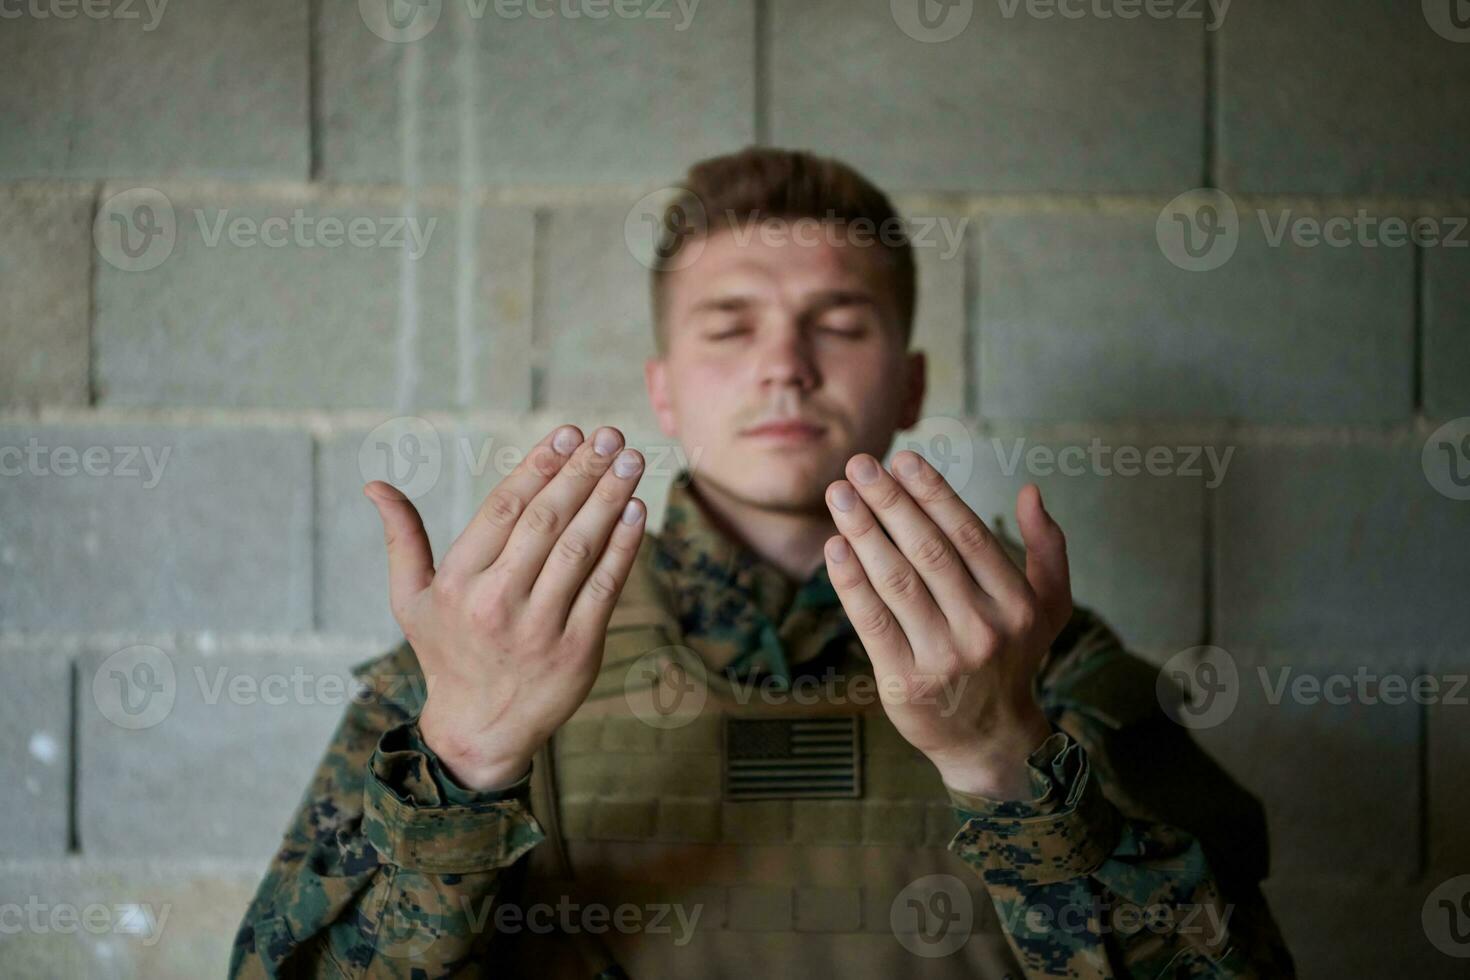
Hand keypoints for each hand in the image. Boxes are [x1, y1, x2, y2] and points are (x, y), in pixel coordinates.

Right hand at [364, 425, 646, 790]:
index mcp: (457, 582)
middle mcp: (496, 601)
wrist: (479, 730)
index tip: (568, 433)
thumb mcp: (410, 600)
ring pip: (579, 549)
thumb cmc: (447, 652)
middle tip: (610, 436)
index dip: (538, 466)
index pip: (503, 509)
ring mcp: (539, 627)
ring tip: (630, 461)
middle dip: (581, 472)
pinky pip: (605, 587)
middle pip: (546, 521)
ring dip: (609, 498)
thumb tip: (375, 485)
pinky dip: (623, 546)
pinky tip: (636, 510)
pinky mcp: (577, 649)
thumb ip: (401, 540)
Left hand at [822, 450, 1072, 799]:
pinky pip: (872, 621)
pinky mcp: (904, 681)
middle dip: (890, 502)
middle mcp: (983, 629)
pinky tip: (834, 547)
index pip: (968, 535)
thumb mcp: (1048, 606)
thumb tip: (1031, 490)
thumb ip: (1047, 548)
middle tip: (860, 465)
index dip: (933, 493)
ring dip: (863, 531)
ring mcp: (943, 657)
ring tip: (839, 494)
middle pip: (927, 551)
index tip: (903, 459)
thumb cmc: (1012, 656)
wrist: (989, 738)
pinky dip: (851, 581)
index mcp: (1018, 604)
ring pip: (896, 581)